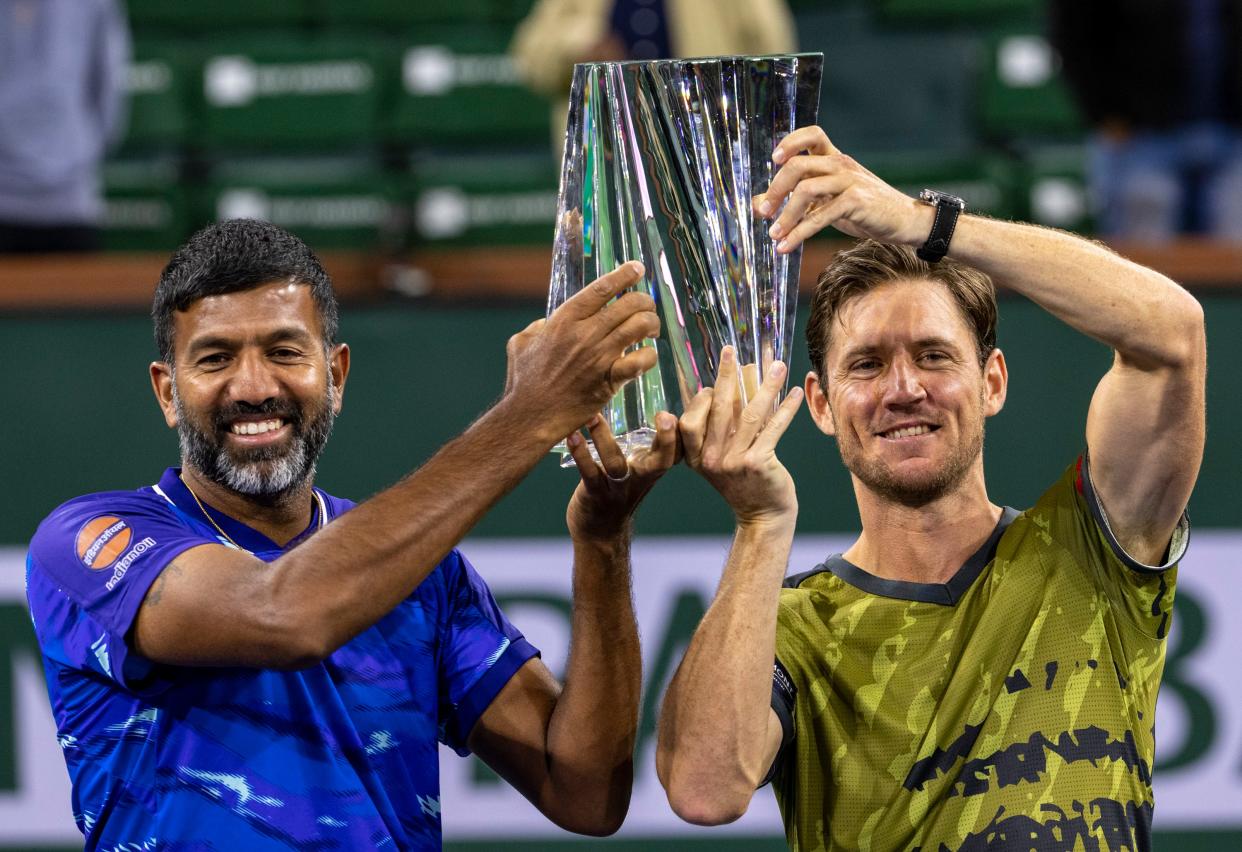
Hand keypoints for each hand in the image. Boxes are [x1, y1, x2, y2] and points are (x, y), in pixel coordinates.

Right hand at [504, 262, 660, 443]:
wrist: (530, 417)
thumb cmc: (523, 383)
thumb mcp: (520, 344)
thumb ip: (537, 328)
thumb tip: (546, 323)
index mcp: (564, 320)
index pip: (601, 288)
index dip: (624, 275)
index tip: (637, 268)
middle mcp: (584, 334)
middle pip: (629, 304)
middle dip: (644, 301)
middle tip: (646, 308)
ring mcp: (598, 357)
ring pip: (639, 326)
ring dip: (651, 324)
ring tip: (651, 329)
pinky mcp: (609, 381)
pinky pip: (641, 361)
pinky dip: (649, 356)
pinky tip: (646, 356)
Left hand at [565, 410, 679, 542]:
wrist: (601, 534)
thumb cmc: (618, 492)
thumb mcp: (638, 471)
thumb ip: (643, 446)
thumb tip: (637, 405)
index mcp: (652, 469)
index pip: (675, 452)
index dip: (680, 435)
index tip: (674, 413)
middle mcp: (640, 478)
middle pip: (662, 461)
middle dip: (666, 440)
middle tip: (664, 416)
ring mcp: (618, 488)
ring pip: (616, 463)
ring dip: (603, 438)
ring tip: (592, 416)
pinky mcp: (595, 494)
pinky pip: (589, 473)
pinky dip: (580, 454)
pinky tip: (572, 436)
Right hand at [680, 347, 802, 525]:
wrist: (762, 516)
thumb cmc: (743, 483)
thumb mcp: (720, 458)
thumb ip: (718, 428)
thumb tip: (721, 385)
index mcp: (693, 457)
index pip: (690, 419)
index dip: (703, 397)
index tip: (715, 380)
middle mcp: (708, 459)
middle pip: (719, 409)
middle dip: (726, 376)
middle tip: (730, 351)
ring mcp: (732, 462)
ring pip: (750, 414)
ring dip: (766, 386)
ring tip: (778, 365)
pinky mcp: (757, 463)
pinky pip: (773, 428)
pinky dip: (785, 408)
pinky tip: (795, 393)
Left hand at [752, 126, 933, 253]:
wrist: (905, 221)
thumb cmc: (864, 210)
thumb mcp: (826, 202)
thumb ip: (795, 201)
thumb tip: (756, 206)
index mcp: (835, 159)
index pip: (812, 135)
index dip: (791, 141)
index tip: (774, 160)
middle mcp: (841, 165)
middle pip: (798, 165)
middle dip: (775, 189)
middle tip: (763, 211)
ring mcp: (850, 181)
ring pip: (806, 190)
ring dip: (785, 215)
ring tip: (773, 235)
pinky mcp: (856, 202)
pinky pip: (820, 216)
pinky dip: (799, 233)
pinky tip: (786, 246)